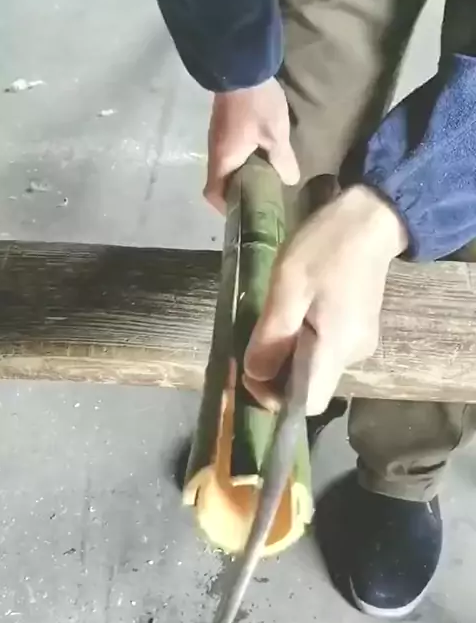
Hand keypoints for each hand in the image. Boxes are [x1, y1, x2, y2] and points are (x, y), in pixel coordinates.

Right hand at [204, 77, 299, 212]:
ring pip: (226, 167)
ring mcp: (218, 138)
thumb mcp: (275, 135)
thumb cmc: (256, 105)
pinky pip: (231, 153)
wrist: (241, 65)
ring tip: (266, 180)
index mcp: (223, 160)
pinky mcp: (225, 127)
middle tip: (261, 198)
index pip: (212, 194)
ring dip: (242, 176)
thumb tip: (289, 180)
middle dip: (237, 193)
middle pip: (220, 182)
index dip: (225, 207)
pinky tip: (263, 157)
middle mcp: (216, 152)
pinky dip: (244, 161)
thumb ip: (282, 160)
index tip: (244, 211)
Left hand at [243, 185, 407, 414]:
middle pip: (309, 386)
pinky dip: (301, 341)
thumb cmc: (326, 248)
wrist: (371, 217)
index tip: (252, 372)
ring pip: (314, 367)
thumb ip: (272, 337)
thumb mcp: (288, 287)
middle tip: (253, 339)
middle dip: (276, 373)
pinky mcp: (357, 328)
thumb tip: (255, 376)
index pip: (308, 404)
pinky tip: (292, 312)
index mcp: (337, 349)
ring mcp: (359, 342)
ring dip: (287, 354)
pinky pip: (323, 349)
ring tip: (272, 319)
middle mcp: (353, 355)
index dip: (276, 398)